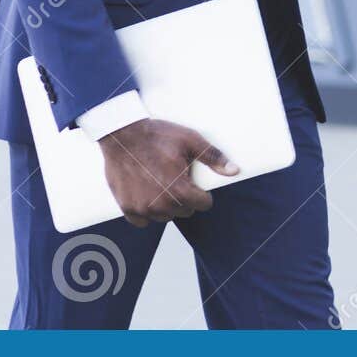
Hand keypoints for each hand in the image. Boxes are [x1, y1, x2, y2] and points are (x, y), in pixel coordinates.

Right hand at [97, 118, 238, 226]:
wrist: (122, 135)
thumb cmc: (156, 136)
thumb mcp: (190, 141)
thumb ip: (213, 158)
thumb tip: (233, 170)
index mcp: (179, 190)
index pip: (203, 204)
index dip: (202, 193)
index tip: (194, 182)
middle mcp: (161, 204)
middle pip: (185, 210)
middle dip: (184, 197)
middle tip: (175, 177)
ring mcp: (142, 208)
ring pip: (165, 216)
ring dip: (166, 204)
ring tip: (160, 182)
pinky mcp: (127, 208)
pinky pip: (143, 221)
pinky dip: (146, 210)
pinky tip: (146, 193)